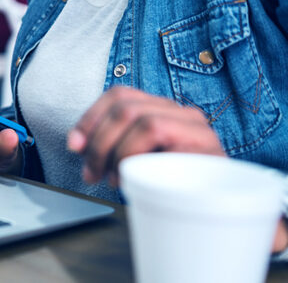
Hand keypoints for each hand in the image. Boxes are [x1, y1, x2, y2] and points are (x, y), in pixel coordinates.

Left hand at [67, 87, 224, 185]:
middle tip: (91, 172)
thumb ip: (116, 144)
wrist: (228, 208)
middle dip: (99, 141)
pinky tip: (135, 178)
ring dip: (118, 152)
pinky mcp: (207, 146)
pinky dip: (140, 158)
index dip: (91, 118)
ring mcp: (196, 127)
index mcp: (162, 108)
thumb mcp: (143, 159)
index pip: (119, 94)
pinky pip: (161, 139)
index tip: (74, 145)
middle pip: (125, 107)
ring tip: (114, 178)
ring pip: (142, 121)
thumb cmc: (180, 185)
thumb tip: (79, 146)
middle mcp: (180, 111)